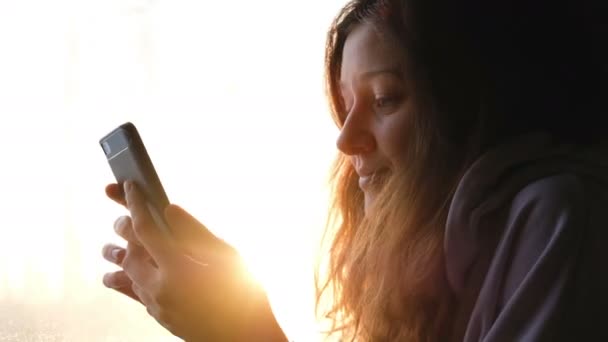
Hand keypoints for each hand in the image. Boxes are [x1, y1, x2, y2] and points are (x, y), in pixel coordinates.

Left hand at [101, 182, 286, 340]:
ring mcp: (158, 305)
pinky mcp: (159, 317)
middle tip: (122, 216)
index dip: (135, 205)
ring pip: (125, 276)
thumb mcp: (227, 258)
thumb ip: (196, 233)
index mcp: (179, 269)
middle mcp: (161, 288)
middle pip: (129, 253)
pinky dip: (125, 281)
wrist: (245, 337)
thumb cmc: (244, 297)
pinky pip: (133, 296)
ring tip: (109, 247)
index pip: (146, 229)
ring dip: (117, 258)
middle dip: (124, 230)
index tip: (128, 187)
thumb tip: (170, 209)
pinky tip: (122, 276)